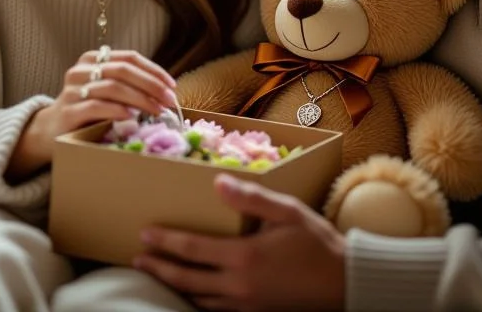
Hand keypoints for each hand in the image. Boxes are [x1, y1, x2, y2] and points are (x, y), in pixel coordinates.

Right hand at [9, 47, 177, 179]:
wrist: (52, 131)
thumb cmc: (87, 109)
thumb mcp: (107, 91)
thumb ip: (129, 84)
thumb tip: (167, 91)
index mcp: (93, 59)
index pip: (129, 58)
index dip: (153, 70)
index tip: (172, 85)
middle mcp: (81, 70)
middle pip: (122, 70)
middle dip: (151, 85)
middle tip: (169, 100)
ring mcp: (72, 90)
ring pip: (112, 87)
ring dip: (140, 99)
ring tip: (157, 110)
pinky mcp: (68, 112)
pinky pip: (96, 106)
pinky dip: (117, 110)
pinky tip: (131, 117)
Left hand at [135, 174, 346, 311]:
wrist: (344, 283)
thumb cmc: (317, 243)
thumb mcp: (287, 212)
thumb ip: (251, 198)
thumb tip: (218, 182)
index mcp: (243, 256)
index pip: (192, 249)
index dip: (166, 241)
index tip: (145, 233)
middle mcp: (238, 285)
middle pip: (186, 279)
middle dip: (159, 268)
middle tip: (137, 259)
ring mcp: (245, 304)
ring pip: (198, 298)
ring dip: (174, 286)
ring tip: (158, 275)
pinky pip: (215, 310)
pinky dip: (197, 301)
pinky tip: (192, 293)